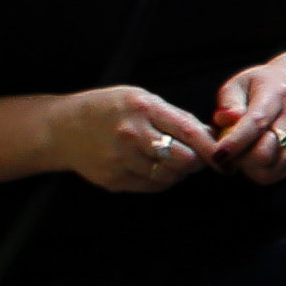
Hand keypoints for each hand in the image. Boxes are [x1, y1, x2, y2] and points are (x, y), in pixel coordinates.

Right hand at [49, 85, 220, 194]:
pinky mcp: (114, 180)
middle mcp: (131, 135)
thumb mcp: (141, 99)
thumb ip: (174, 116)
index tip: (223, 153)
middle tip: (195, 156)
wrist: (62, 129)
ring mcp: (121, 160)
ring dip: (178, 172)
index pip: (186, 130)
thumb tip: (209, 135)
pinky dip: (161, 179)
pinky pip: (151, 186)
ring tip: (172, 160)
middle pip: (182, 159)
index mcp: (142, 109)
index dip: (209, 145)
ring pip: (169, 176)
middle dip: (195, 160)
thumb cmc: (108, 109)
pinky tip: (154, 168)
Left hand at [209, 56, 285, 183]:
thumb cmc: (258, 86)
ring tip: (243, 146)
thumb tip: (227, 119)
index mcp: (278, 94)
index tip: (217, 154)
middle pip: (264, 153)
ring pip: (268, 171)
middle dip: (239, 155)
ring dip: (247, 165)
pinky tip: (253, 153)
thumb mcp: (238, 84)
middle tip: (228, 143)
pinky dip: (256, 169)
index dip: (235, 141)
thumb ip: (229, 101)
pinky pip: (272, 175)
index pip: (257, 122)